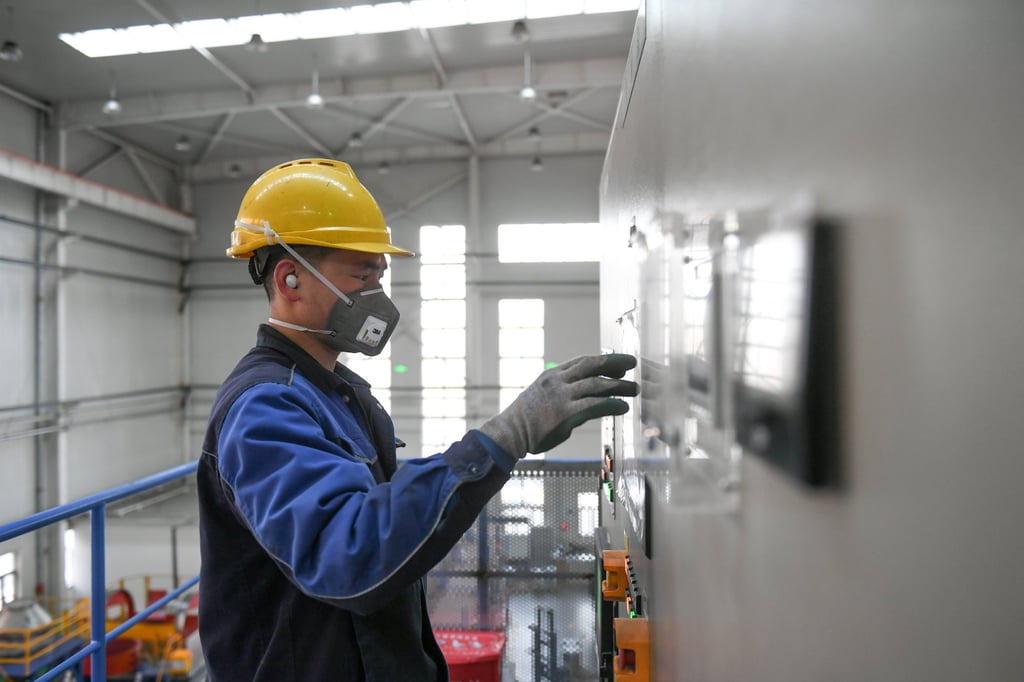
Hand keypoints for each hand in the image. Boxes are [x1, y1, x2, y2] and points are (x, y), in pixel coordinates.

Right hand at [479, 354, 638, 457]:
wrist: (509, 433)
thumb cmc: (526, 420)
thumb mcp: (542, 396)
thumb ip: (564, 394)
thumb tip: (586, 400)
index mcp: (552, 375)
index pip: (582, 361)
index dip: (604, 360)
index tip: (620, 363)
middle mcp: (557, 381)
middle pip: (592, 365)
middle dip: (615, 363)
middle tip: (633, 364)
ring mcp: (561, 396)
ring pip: (597, 385)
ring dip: (619, 386)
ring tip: (634, 389)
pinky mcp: (565, 414)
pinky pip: (594, 405)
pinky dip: (611, 404)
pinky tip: (623, 407)